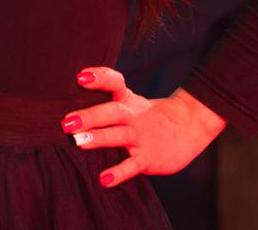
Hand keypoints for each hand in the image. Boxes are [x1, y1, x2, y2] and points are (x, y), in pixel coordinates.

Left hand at [61, 67, 224, 187]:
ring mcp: (142, 137)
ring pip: (120, 135)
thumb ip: (107, 103)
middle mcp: (134, 117)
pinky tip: (104, 179)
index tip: (80, 77)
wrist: (191, 127)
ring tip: (78, 142)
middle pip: (112, 112)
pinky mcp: (148, 158)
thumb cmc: (151, 116)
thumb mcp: (133, 104)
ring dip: (99, 138)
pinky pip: (132, 166)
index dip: (99, 78)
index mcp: (129, 101)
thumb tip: (73, 109)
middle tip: (67, 121)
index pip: (115, 83)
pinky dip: (119, 173)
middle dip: (90, 116)